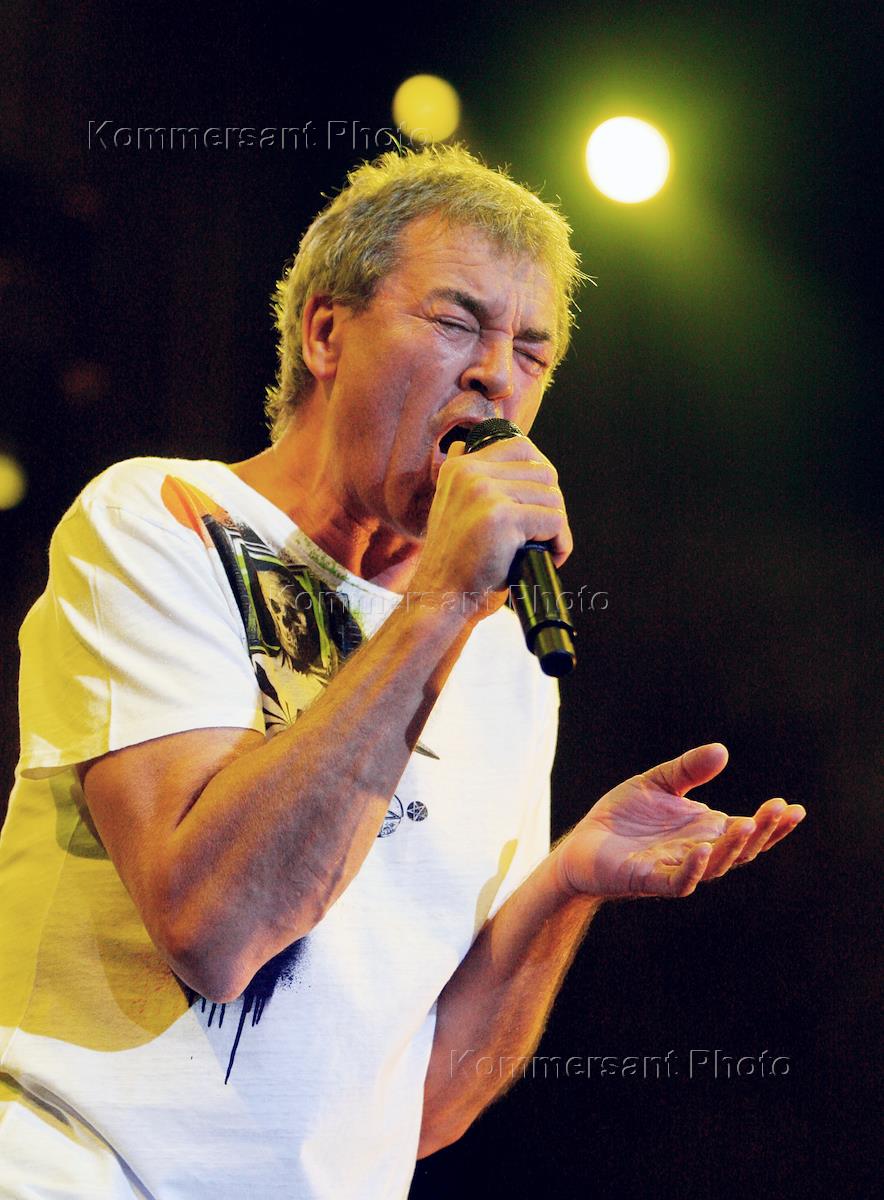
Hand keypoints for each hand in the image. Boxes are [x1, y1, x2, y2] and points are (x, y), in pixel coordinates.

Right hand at [409, 436, 571, 614]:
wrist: (441, 598)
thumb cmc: (456, 562)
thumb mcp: (451, 509)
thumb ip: (466, 480)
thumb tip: (470, 447)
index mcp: (460, 468)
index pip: (520, 447)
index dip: (540, 474)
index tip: (540, 503)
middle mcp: (470, 474)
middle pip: (543, 471)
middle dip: (552, 504)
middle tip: (543, 532)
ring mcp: (485, 493)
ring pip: (552, 497)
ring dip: (557, 528)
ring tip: (543, 548)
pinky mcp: (502, 518)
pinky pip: (554, 521)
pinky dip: (560, 543)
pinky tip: (547, 558)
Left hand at [555, 743, 805, 899]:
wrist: (582, 844)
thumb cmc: (623, 818)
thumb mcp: (658, 783)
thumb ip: (688, 770)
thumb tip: (722, 751)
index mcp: (705, 831)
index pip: (747, 831)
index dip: (772, 824)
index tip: (794, 808)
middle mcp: (697, 853)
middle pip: (740, 849)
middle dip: (762, 832)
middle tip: (779, 811)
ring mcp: (674, 868)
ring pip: (715, 866)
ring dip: (732, 847)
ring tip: (746, 823)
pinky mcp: (647, 879)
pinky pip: (676, 881)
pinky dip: (692, 869)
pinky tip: (702, 850)